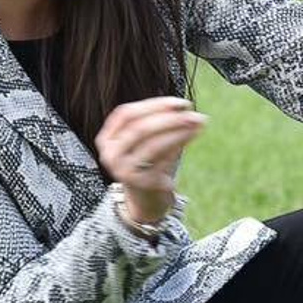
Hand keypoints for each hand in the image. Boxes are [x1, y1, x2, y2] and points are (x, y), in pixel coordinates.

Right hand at [95, 96, 207, 223]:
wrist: (143, 199)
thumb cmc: (146, 162)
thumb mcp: (142, 141)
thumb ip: (154, 122)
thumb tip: (183, 108)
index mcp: (106, 139)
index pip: (126, 114)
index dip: (154, 105)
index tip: (179, 103)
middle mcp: (111, 155)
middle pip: (139, 128)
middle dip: (168, 117)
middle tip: (192, 112)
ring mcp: (125, 171)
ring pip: (153, 144)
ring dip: (177, 130)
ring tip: (196, 122)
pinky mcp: (143, 183)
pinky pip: (164, 160)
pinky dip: (180, 144)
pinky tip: (192, 135)